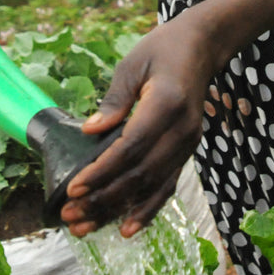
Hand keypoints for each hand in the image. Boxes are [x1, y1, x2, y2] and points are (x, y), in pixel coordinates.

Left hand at [60, 16, 215, 237]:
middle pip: (141, 174)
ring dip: (118, 210)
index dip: (102, 171)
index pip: (131, 147)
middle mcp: (182, 129)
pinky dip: (147, 209)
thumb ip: (114, 99)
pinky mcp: (188, 150)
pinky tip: (126, 228)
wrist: (203, 47)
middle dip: (103, 198)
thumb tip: (89, 131)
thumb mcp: (133, 64)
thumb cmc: (163, 49)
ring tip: (86, 227)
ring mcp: (189, 142)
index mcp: (167, 103)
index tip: (74, 187)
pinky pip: (167, 185)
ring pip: (153, 187)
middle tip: (70, 214)